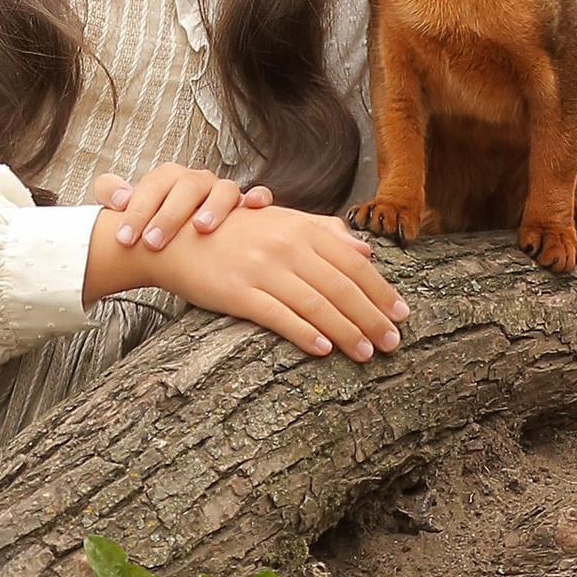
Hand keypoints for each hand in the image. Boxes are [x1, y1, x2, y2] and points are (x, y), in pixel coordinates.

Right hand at [85, 197, 407, 360]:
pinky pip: (278, 316)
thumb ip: (322, 232)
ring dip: (346, 332)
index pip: (352, 263)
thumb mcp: (278, 222)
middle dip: (372, 317)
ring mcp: (261, 269)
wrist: (174, 239)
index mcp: (299, 228)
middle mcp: (285, 245)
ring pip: (316, 304)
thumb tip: (365, 251)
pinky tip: (324, 350)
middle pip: (340, 286)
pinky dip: (304, 334)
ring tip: (366, 354)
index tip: (402, 314)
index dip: (380, 291)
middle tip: (393, 343)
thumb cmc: (231, 233)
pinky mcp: (238, 292)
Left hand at [92, 162, 274, 253]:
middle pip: (187, 186)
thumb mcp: (131, 208)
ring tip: (200, 228)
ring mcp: (223, 193)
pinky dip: (258, 198)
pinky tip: (254, 206)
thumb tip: (114, 196)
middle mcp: (198, 182)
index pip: (154, 184)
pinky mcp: (246, 208)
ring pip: (224, 189)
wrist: (183, 234)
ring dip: (213, 206)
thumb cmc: (156, 221)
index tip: (125, 238)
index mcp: (170, 178)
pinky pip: (258, 197)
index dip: (137, 209)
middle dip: (169, 214)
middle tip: (152, 242)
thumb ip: (114, 194)